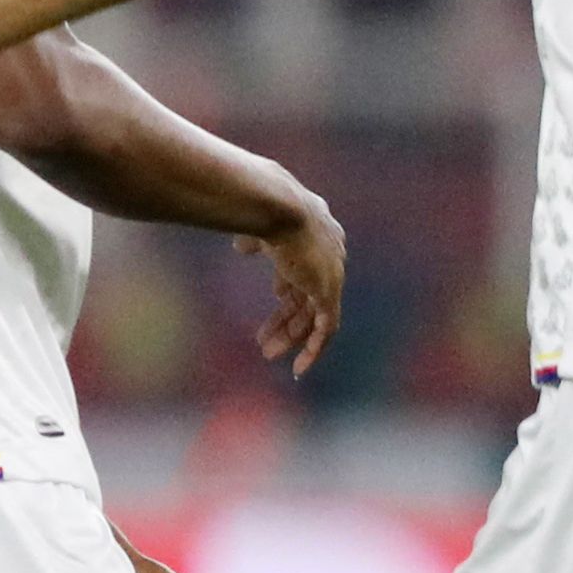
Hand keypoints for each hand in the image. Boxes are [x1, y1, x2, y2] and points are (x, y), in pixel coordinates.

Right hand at [238, 186, 344, 378]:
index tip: (276, 295)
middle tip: (263, 339)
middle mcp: (331, 255)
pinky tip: (299, 367)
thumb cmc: (262, 207)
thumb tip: (242, 247)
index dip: (290, 283)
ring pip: (312, 315)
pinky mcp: (328, 291)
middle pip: (307, 296)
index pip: (307, 266)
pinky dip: (313, 349)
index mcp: (318, 235)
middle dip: (284, 319)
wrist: (279, 206)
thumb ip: (253, 240)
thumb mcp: (257, 226)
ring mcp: (331, 275)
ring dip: (291, 337)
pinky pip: (326, 328)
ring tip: (267, 353)